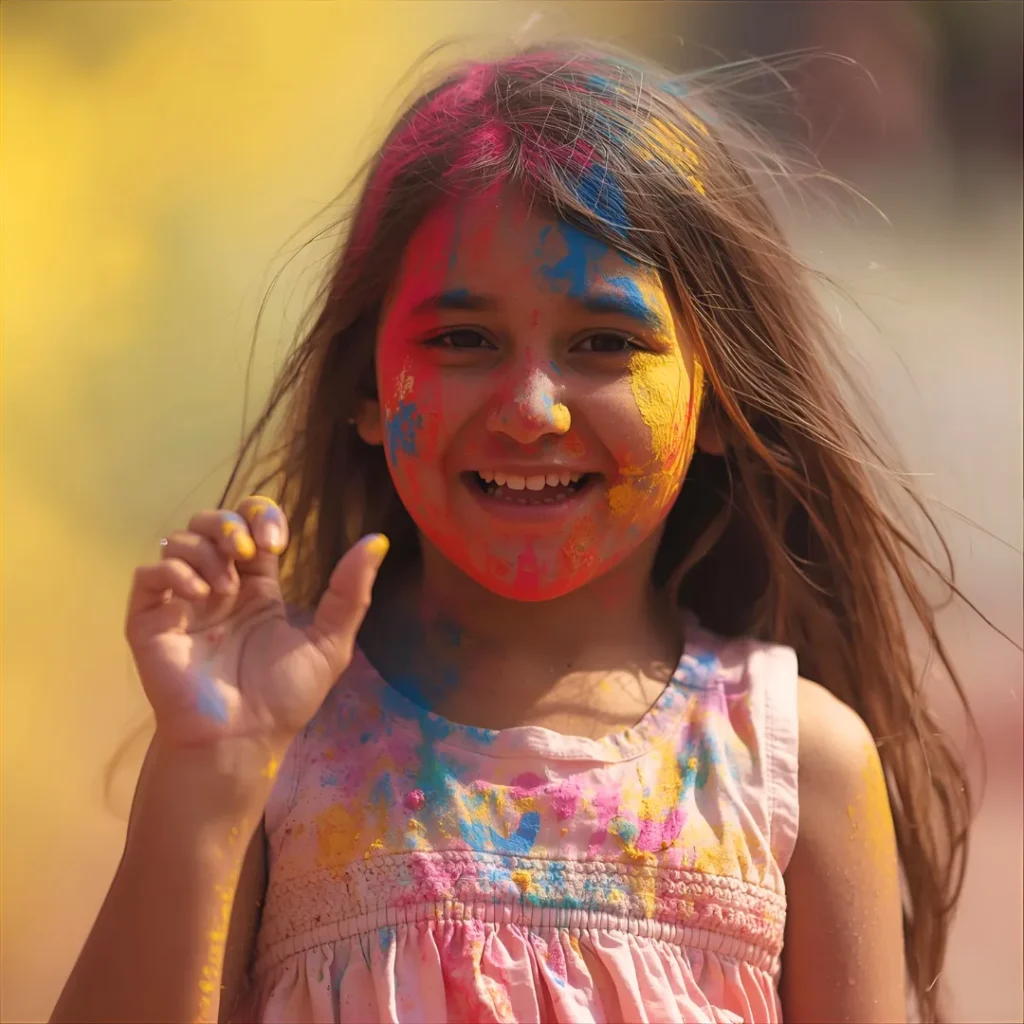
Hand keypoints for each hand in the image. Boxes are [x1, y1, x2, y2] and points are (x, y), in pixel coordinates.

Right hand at [125, 495, 387, 754]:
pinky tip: (200, 595)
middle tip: (249, 551)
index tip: (277, 543)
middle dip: (229, 522)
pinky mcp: (149, 620)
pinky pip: (148, 573)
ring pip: (179, 540)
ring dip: (206, 550)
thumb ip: (351, 593)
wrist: (243, 738)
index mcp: (258, 587)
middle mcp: (218, 586)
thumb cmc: (284, 696)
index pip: (251, 525)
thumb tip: (377, 540)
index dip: (262, 517)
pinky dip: (173, 571)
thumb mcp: (330, 642)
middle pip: (211, 522)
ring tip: (225, 587)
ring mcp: (182, 602)